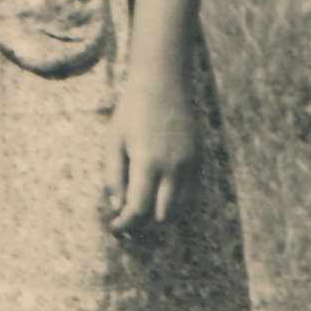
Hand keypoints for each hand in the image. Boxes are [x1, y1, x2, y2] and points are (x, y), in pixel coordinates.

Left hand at [106, 69, 199, 230]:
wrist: (163, 83)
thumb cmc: (132, 111)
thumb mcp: (114, 141)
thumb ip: (113, 176)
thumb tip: (116, 206)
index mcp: (148, 162)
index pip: (138, 208)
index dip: (125, 223)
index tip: (114, 227)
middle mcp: (173, 167)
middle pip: (161, 215)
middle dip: (142, 224)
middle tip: (126, 222)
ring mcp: (189, 164)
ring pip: (179, 208)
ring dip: (159, 215)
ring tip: (141, 212)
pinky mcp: (198, 160)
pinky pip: (190, 193)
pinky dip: (175, 202)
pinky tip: (159, 198)